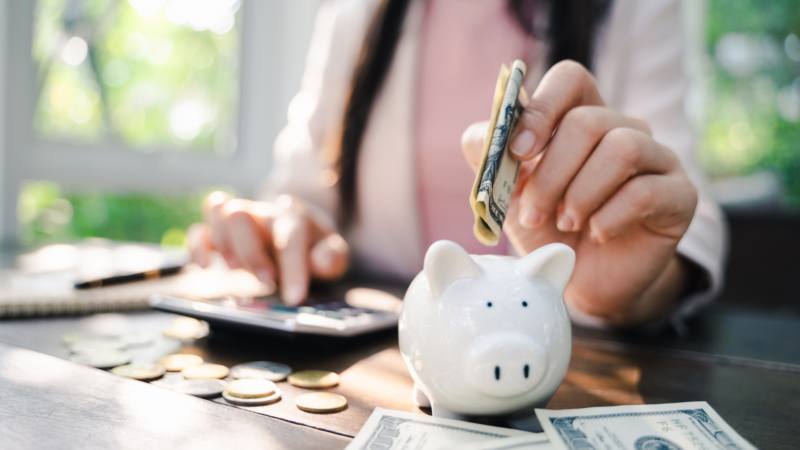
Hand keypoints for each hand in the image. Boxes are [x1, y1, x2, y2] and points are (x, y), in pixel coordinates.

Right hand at [188, 192, 348, 305]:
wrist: (298, 232)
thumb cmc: (314, 247)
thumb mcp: (334, 253)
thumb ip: (333, 256)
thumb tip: (319, 261)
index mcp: (294, 216)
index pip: (290, 236)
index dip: (293, 268)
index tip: (294, 298)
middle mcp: (263, 212)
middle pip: (241, 215)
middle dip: (249, 252)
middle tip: (265, 281)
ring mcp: (239, 219)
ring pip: (218, 212)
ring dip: (222, 243)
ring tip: (237, 271)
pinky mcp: (219, 234)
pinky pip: (198, 230)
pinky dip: (197, 247)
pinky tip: (206, 266)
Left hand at [462, 61, 697, 325]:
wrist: (584, 280)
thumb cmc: (548, 228)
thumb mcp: (509, 194)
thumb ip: (492, 160)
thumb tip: (484, 136)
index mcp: (582, 116)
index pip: (570, 78)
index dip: (542, 108)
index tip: (519, 152)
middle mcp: (624, 128)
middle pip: (588, 121)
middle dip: (551, 173)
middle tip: (533, 212)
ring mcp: (658, 158)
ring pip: (621, 148)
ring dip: (581, 193)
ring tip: (566, 223)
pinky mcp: (679, 195)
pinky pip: (644, 192)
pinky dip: (609, 218)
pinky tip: (598, 234)